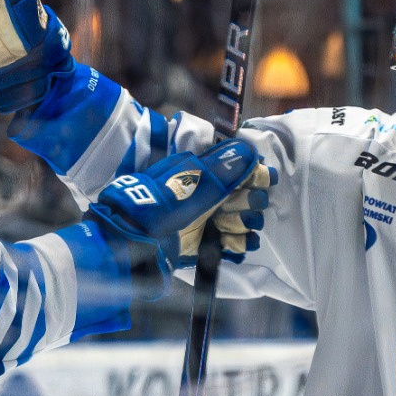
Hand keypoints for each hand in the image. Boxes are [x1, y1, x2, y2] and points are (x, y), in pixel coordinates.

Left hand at [87, 138, 267, 293]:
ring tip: (235, 230)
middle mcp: (206, 195)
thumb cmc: (160, 206)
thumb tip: (249, 150)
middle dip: (249, 202)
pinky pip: (229, 244)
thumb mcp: (191, 183)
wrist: (131, 241)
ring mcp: (204, 221)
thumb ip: (222, 169)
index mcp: (202, 174)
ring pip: (239, 221)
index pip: (239, 170)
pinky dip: (238, 245)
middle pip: (243, 196)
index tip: (264, 181)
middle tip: (241, 210)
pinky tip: (240, 245)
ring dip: (245, 224)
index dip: (255, 175)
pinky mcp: (202, 245)